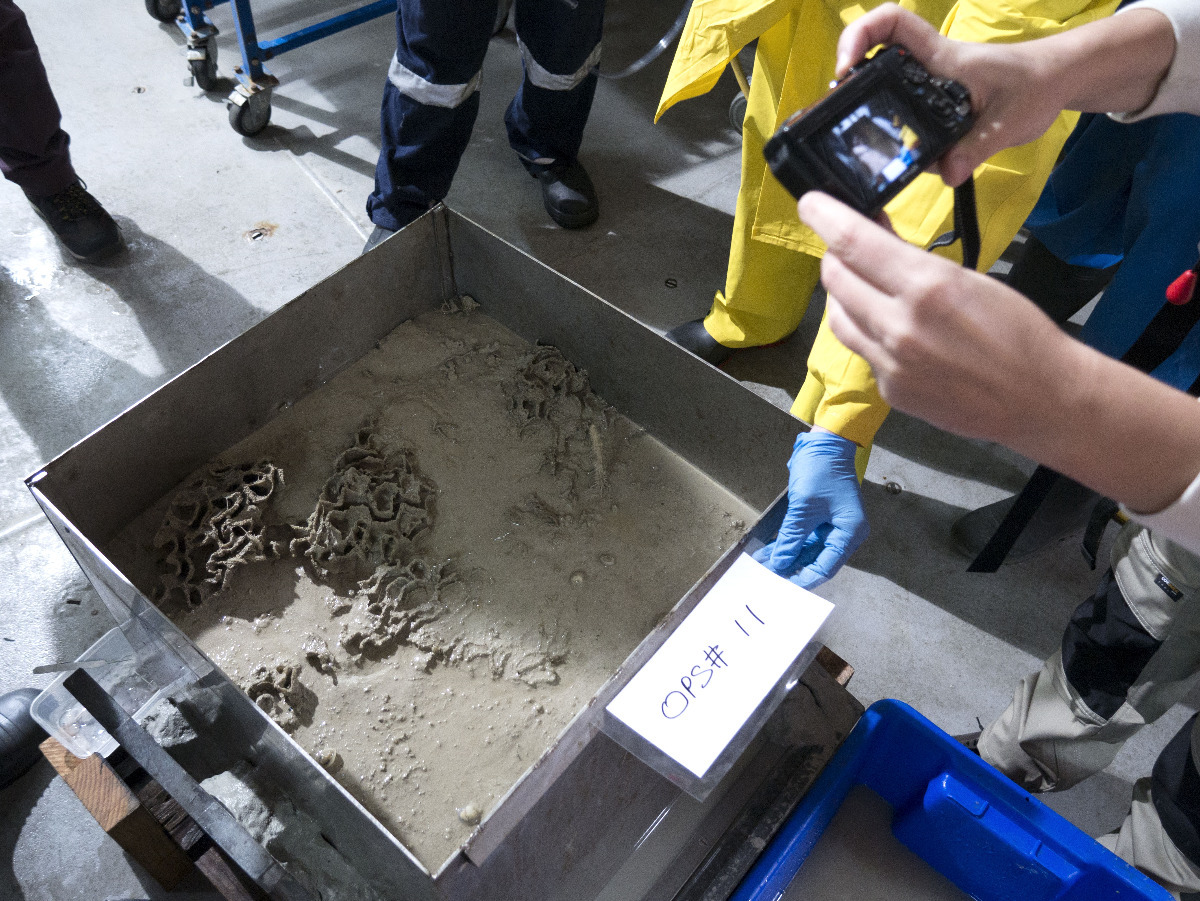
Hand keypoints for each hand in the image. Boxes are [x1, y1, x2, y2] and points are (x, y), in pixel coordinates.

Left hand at [752, 429, 868, 589]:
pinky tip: (770, 552)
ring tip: (763, 565)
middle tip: (768, 578)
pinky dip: (789, 544)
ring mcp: (833, 525)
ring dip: (787, 557)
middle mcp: (845, 532)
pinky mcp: (821, 518)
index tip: (782, 586)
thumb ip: (792, 538)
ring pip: (809, 551)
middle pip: (818, 561)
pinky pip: (805, 538)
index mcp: (849, 532)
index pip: (826, 566)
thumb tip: (779, 564)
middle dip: (793, 569)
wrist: (824, 442)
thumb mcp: (803, 507)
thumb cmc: (820, 471)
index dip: (804, 579)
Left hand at [798, 188, 1199, 522]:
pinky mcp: (890, 392)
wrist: (1040, 398)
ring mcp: (889, 364)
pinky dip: (866, 332)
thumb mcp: (969, 280)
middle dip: (836, 256)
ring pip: (838, 318)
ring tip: (863, 284)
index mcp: (925, 287)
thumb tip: (877, 239)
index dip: (823, 216)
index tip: (810, 202)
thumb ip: (915, 264)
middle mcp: (898, 327)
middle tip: (848, 246)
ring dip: (842, 295)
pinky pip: (861, 351)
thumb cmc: (1018, 330)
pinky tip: (889, 329)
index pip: (853, 243)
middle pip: (836, 279)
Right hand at [834, 4, 1066, 185]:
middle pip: (874, 60)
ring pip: (886, 95)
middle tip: (843, 119)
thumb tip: (946, 173)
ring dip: (876, 118)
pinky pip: (904, 118)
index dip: (860, 34)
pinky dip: (900, 139)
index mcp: (940, 56)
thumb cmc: (1035, 86)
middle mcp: (927, 68)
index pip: (893, 23)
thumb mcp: (1008, 121)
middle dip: (853, 86)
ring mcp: (928, 87)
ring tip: (876, 150)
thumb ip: (975, 148)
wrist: (1056, 81)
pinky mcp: (933, 106)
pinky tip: (906, 160)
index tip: (846, 69)